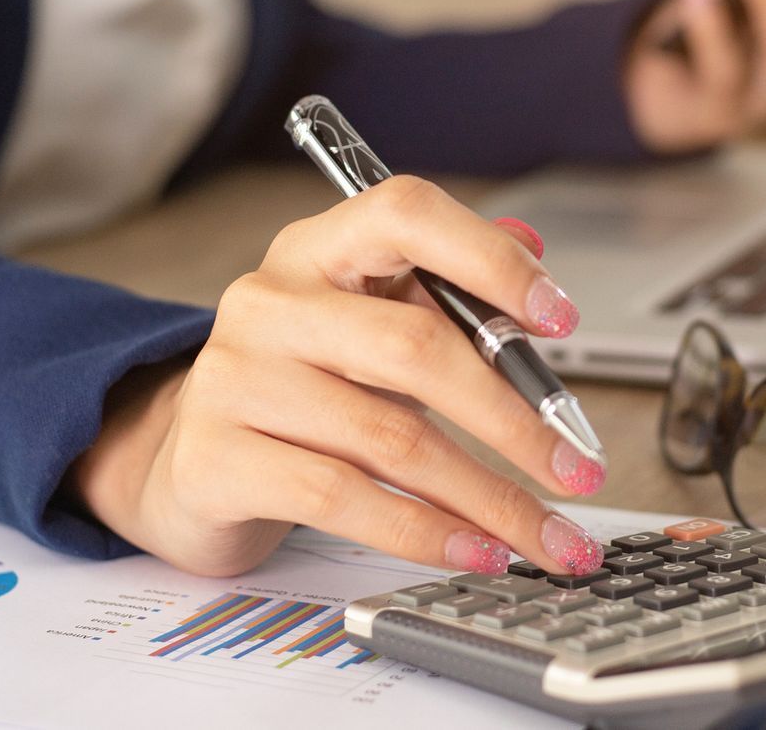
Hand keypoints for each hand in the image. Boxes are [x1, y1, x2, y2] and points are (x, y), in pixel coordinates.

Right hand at [68, 180, 607, 578]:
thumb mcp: (370, 323)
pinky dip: (426, 533)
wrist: (188, 459)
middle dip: (514, 417)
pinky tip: (473, 550)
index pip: (406, 215)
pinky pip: (345, 499)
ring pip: (391, 439)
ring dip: (488, 497)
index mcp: (318, 249)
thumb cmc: (302, 385)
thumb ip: (446, 288)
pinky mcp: (219, 459)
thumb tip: (533, 248)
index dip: (490, 258)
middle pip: (414, 347)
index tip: (560, 318)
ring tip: (544, 535)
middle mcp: (270, 301)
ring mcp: (236, 379)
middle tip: (577, 465)